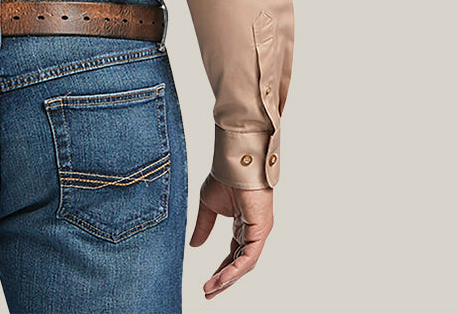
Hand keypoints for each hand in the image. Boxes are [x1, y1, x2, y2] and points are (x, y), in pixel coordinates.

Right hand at [190, 172, 274, 299]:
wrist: (232, 163)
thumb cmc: (223, 177)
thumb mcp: (207, 206)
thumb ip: (203, 227)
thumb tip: (194, 247)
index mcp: (242, 225)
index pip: (233, 254)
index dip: (220, 270)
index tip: (207, 284)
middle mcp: (252, 231)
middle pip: (239, 263)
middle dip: (224, 280)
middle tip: (208, 293)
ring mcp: (259, 232)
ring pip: (244, 264)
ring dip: (227, 278)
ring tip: (211, 289)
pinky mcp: (261, 230)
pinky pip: (249, 256)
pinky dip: (236, 269)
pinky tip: (223, 279)